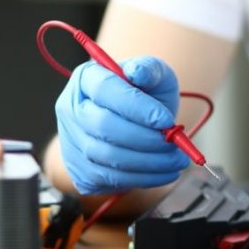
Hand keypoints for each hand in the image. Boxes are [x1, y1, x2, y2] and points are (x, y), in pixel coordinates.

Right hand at [55, 55, 189, 194]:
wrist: (136, 125)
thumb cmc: (145, 96)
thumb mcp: (154, 75)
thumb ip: (149, 69)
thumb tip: (138, 72)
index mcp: (86, 78)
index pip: (105, 90)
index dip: (137, 107)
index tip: (167, 120)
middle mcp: (71, 109)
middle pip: (103, 127)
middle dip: (145, 138)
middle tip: (175, 143)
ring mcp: (72, 142)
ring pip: (108, 157)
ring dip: (149, 162)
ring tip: (177, 158)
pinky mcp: (81, 170)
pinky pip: (111, 179)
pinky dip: (144, 178)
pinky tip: (165, 172)